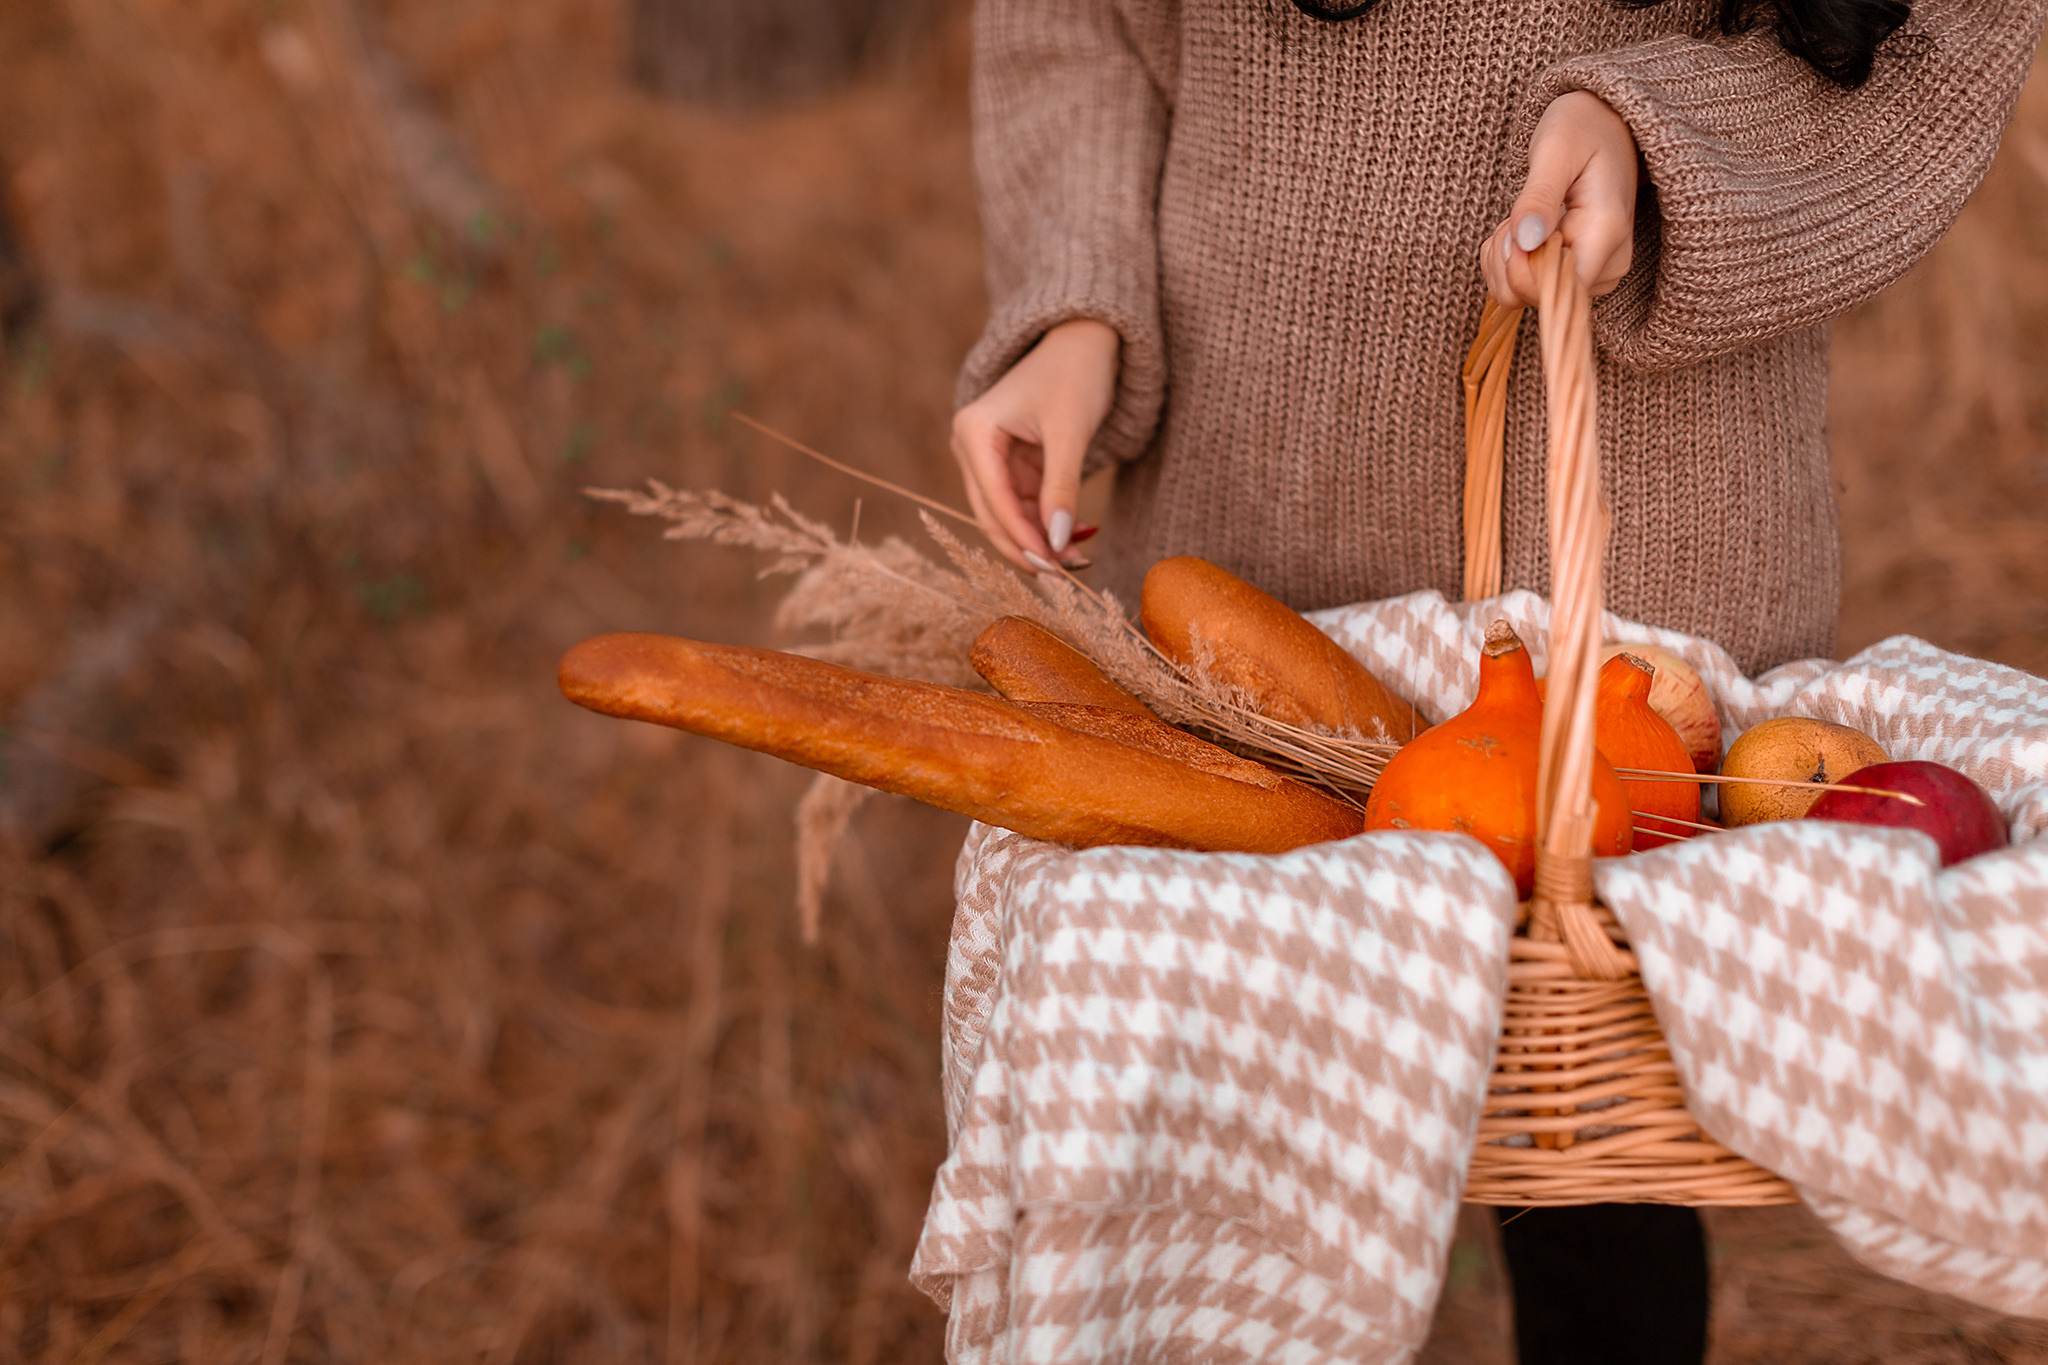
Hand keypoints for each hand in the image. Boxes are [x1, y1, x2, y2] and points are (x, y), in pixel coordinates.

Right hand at [950, 318, 1118, 572]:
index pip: (994, 500)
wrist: (1084, 342)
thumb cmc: (1074, 374)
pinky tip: (1079, 538)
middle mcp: (970, 446)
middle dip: (1030, 547)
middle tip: (1069, 573)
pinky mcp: (1009, 466)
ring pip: (1008, 517)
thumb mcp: (1070, 432)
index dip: (1023, 538)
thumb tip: (1058, 545)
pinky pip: (1023, 507)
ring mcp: (988, 458)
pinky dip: (1047, 525)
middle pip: (993, 515)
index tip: (1055, 567)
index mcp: (974, 431)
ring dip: (1041, 541)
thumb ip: (1062, 489)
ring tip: (1081, 560)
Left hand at [1482, 91, 1638, 307]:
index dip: (1518, 267)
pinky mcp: (1574, 275)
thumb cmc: (1581, 129)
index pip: (1556, 288)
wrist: (1602, 126)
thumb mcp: (1557, 149)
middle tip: (1516, 213)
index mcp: (1606, 234)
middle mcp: (1606, 265)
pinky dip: (1505, 259)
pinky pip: (1520, 287)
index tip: (1513, 227)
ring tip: (1523, 215)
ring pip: (1520, 294)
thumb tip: (1526, 240)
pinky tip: (1521, 227)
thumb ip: (1539, 195)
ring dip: (1503, 256)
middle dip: (1506, 256)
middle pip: (1532, 295)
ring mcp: (1591, 274)